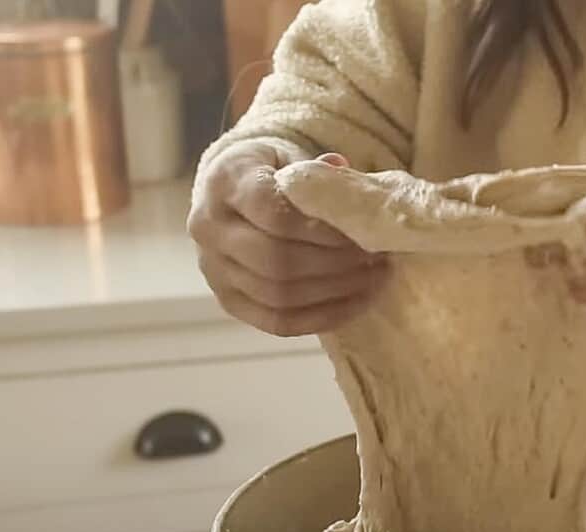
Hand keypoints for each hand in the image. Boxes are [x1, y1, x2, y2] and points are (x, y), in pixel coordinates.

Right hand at [187, 141, 388, 335]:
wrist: (231, 193)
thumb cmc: (271, 171)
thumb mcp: (292, 157)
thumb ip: (320, 173)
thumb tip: (350, 184)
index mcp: (225, 182)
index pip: (275, 215)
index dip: (324, 231)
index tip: (362, 233)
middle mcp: (209, 228)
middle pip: (276, 260)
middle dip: (336, 264)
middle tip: (376, 259)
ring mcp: (214, 270)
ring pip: (279, 295)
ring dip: (336, 291)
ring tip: (374, 278)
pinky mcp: (229, 301)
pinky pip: (279, 321)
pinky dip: (324, 317)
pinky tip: (357, 302)